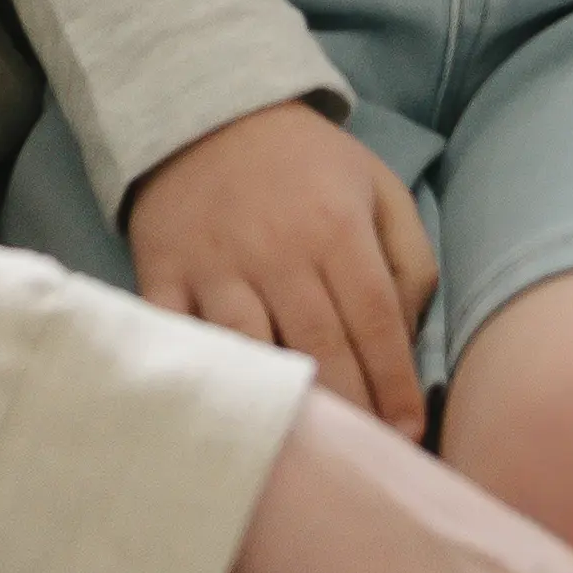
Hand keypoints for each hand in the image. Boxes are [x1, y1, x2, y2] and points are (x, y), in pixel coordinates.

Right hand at [124, 102, 436, 432]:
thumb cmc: (308, 167)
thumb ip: (410, 261)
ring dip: (283, 406)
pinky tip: (224, 416)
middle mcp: (277, 249)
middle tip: (368, 458)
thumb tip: (408, 342)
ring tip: (310, 453)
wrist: (208, 113)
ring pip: (253, 351)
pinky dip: (200, 377)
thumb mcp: (379, 190)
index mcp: (336, 227)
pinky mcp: (162, 273)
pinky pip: (179, 337)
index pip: (375, 321)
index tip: (409, 433)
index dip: (395, 384)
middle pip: (320, 347)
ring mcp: (214, 264)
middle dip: (351, 410)